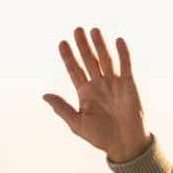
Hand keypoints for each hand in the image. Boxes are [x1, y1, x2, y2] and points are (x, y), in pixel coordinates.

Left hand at [43, 27, 150, 162]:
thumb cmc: (99, 136)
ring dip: (100, 45)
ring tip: (93, 30)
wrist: (123, 143)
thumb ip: (61, 107)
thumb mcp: (76, 122)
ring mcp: (113, 83)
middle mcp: (98, 85)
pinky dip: (122, 53)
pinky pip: (125, 65)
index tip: (62, 43)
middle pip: (89, 60)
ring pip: (105, 59)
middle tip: (77, 29)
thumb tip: (44, 95)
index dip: (68, 57)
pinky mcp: (128, 85)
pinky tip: (117, 41)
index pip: (75, 70)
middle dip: (83, 45)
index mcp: (84, 93)